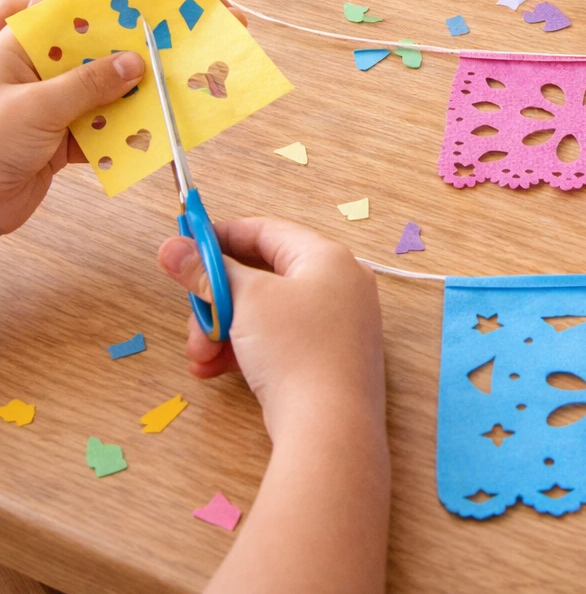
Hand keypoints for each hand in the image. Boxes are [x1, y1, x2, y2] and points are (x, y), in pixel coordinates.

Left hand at [0, 0, 145, 233]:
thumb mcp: (38, 107)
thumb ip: (88, 85)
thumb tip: (132, 63)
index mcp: (15, 54)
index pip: (58, 20)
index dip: (94, 13)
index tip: (133, 11)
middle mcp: (33, 78)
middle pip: (85, 59)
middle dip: (120, 59)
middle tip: (159, 53)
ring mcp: (47, 111)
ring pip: (96, 96)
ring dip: (125, 99)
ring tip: (161, 94)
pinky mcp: (58, 143)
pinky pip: (98, 132)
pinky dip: (119, 135)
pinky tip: (143, 133)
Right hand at [158, 217, 385, 442]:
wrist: (329, 428)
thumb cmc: (294, 349)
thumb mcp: (244, 301)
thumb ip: (207, 271)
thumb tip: (171, 247)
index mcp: (327, 257)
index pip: (268, 231)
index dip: (222, 236)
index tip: (185, 248)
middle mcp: (340, 285)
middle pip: (263, 277)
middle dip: (218, 300)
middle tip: (192, 318)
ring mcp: (338, 325)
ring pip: (266, 314)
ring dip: (224, 330)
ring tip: (200, 357)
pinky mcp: (329, 360)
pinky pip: (279, 342)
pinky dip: (245, 351)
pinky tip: (213, 371)